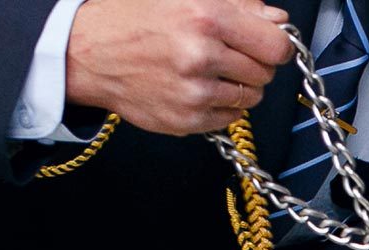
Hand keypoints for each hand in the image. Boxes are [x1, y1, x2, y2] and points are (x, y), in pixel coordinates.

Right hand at [66, 0, 292, 135]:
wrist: (89, 52)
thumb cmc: (135, 19)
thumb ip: (239, 6)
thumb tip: (278, 21)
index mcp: (205, 17)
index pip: (276, 44)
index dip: (277, 45)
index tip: (269, 44)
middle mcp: (200, 56)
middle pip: (265, 71)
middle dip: (254, 62)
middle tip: (230, 54)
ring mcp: (194, 92)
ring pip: (251, 97)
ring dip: (239, 85)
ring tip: (211, 70)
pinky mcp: (186, 120)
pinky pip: (229, 117)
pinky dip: (222, 104)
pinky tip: (199, 87)